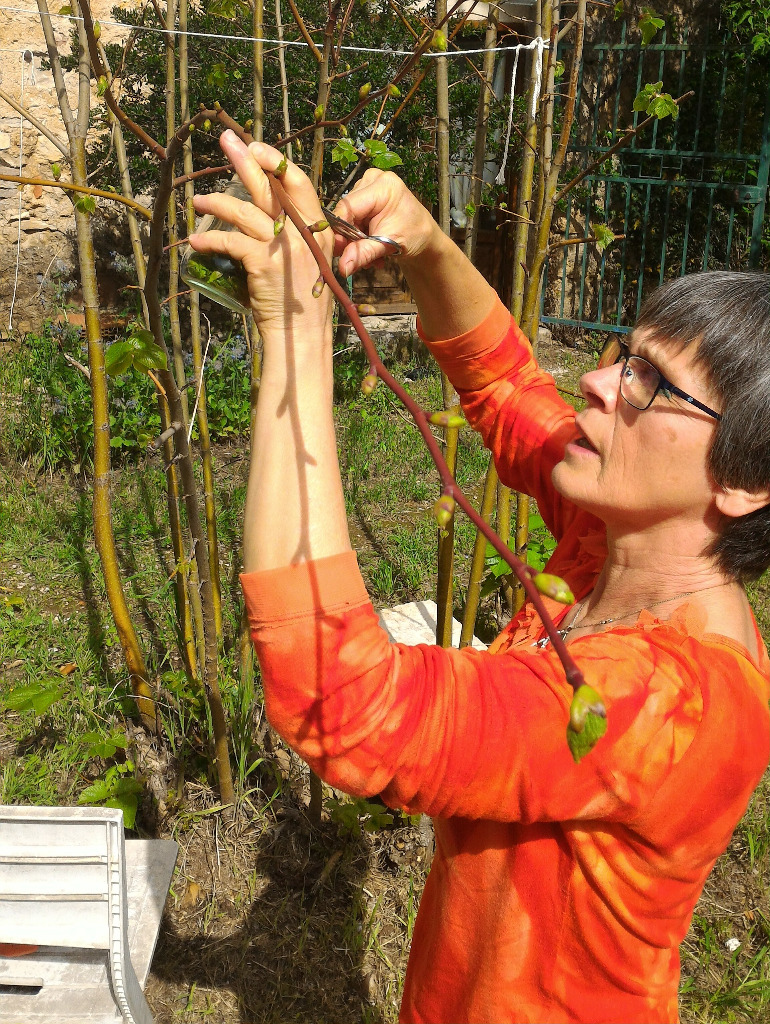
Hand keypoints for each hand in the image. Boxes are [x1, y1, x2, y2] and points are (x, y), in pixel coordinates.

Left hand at [189, 131, 333, 337]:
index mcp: (317, 229)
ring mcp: (284, 247)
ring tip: (198, 202)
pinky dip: (210, 241)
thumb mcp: (307, 262)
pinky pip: (230, 242)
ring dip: (217, 203)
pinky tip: (196, 243)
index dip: (275, 162)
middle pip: (270, 187)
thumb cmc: (301, 303)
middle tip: (226, 141)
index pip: (297, 183)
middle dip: (245, 161)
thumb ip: (292, 237)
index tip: (255, 147)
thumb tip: (264, 216)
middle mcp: (303, 232)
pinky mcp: (264, 263)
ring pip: (245, 211)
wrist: (301, 336)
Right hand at [332, 168, 440, 277]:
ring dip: (357, 241)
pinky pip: (353, 218)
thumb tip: (342, 268)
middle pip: (347, 212)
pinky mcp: (365, 196)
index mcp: (382, 185)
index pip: (348, 206)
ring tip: (372, 255)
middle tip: (361, 259)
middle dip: (352, 239)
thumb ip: (363, 254)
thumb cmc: (414, 236)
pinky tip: (372, 246)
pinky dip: (359, 237)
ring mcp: (368, 186)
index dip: (340, 230)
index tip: (339, 251)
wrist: (424, 236)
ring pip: (348, 218)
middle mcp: (373, 180)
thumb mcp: (388, 245)